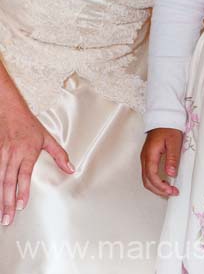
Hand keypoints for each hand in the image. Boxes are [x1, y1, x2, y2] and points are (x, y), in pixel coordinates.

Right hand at [0, 100, 73, 225]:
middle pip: (9, 181)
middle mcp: (13, 154)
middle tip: (8, 218)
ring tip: (1, 213)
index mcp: (27, 151)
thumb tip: (71, 168)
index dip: (22, 190)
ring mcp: (1, 154)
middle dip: (7, 201)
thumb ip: (59, 155)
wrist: (10, 111)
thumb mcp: (47, 138)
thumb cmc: (29, 125)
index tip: (21, 205)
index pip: (24, 174)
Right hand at [141, 128, 182, 197]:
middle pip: (147, 180)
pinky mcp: (148, 157)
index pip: (151, 176)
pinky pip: (148, 174)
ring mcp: (145, 158)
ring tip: (169, 190)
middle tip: (172, 193)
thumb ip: (172, 158)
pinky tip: (164, 183)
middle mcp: (145, 157)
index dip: (160, 186)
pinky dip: (155, 182)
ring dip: (156, 187)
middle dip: (158, 190)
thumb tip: (171, 174)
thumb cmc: (169, 128)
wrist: (163, 117)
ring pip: (146, 178)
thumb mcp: (174, 142)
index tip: (170, 190)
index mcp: (150, 154)